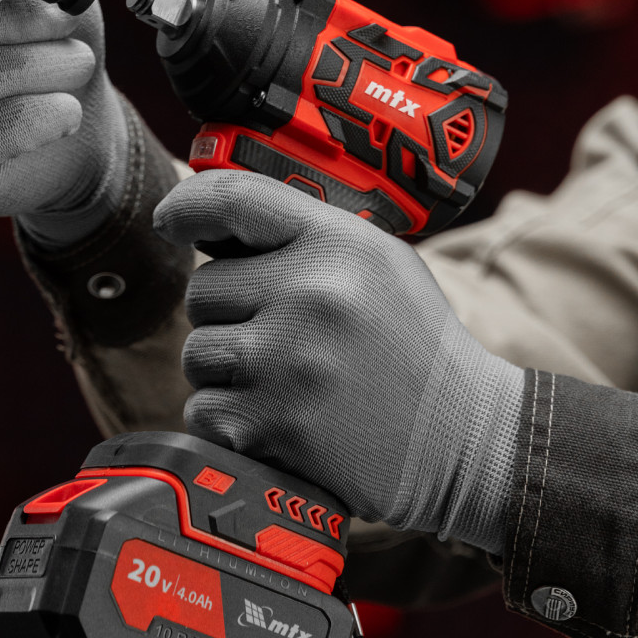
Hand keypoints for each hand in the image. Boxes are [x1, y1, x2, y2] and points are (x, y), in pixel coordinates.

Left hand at [153, 169, 523, 554]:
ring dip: (225, 368)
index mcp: (338, 245)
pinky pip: (202, 410)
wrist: (467, 439)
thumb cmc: (415, 344)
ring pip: (198, 351)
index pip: (234, 198)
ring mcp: (289, 363)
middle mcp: (311, 295)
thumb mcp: (379, 262)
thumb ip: (305, 235)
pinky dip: (227, 417)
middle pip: (204, 287)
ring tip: (282, 377)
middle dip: (227, 311)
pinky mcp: (274, 425)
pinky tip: (278, 416)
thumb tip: (214, 223)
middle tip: (278, 333)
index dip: (187, 205)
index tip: (169, 220)